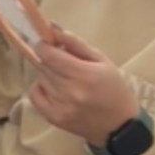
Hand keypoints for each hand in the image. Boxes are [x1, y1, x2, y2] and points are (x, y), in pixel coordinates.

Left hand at [30, 28, 139, 146]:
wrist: (119, 125)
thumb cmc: (114, 88)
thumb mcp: (102, 60)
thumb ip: (76, 43)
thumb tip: (53, 29)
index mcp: (84, 74)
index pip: (49, 55)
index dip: (44, 45)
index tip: (48, 43)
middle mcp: (70, 91)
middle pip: (44, 65)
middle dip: (50, 59)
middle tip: (63, 62)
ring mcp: (60, 107)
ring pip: (41, 78)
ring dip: (48, 74)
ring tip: (65, 78)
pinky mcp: (54, 118)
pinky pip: (35, 96)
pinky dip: (40, 88)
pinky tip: (53, 89)